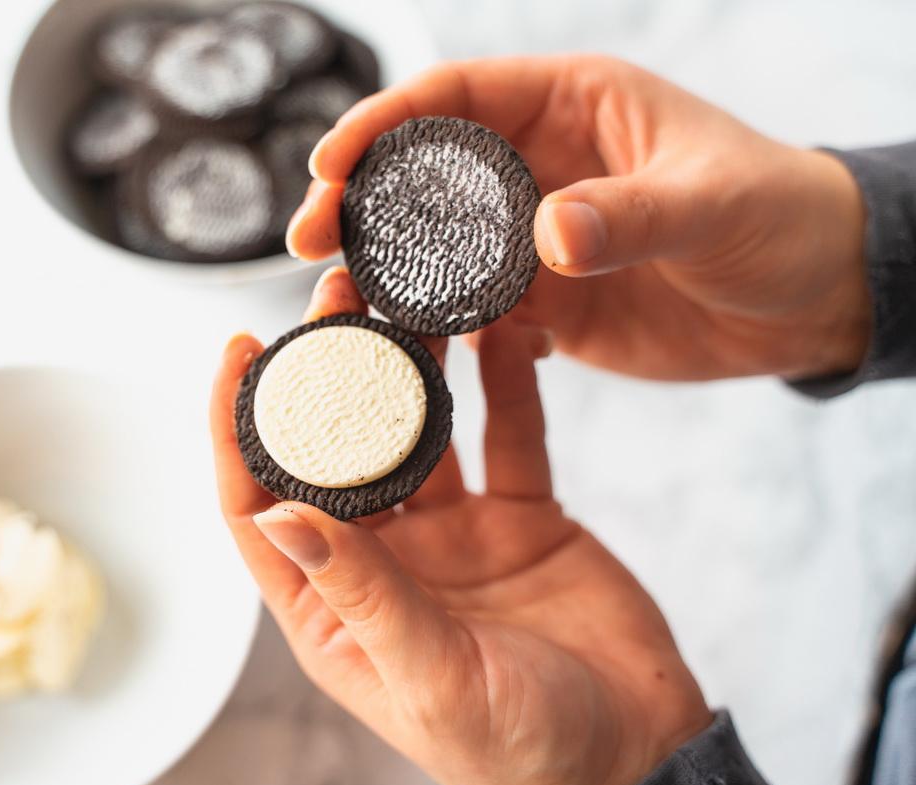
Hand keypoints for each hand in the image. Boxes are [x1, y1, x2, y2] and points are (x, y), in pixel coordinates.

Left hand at [209, 267, 712, 784]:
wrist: (637, 761)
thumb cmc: (519, 754)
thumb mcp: (430, 676)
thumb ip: (361, 591)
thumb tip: (274, 510)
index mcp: (335, 608)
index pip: (259, 507)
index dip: (235, 429)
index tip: (233, 350)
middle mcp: (383, 560)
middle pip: (336, 448)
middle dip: (327, 372)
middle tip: (332, 293)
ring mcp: (452, 534)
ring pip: (420, 428)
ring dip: (411, 363)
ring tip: (406, 292)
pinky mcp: (520, 518)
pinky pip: (508, 435)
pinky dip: (505, 383)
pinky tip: (500, 327)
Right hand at [287, 56, 869, 381]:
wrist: (813, 298)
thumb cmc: (778, 217)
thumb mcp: (713, 202)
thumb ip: (631, 215)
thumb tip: (550, 234)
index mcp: (570, 106)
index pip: (455, 96)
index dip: (384, 121)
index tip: (331, 162)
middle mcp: (539, 167)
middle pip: (422, 175)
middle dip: (358, 202)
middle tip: (306, 241)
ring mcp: (533, 239)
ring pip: (436, 250)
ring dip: (385, 276)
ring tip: (336, 306)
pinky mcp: (543, 303)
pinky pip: (472, 314)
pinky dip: (437, 332)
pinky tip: (404, 355)